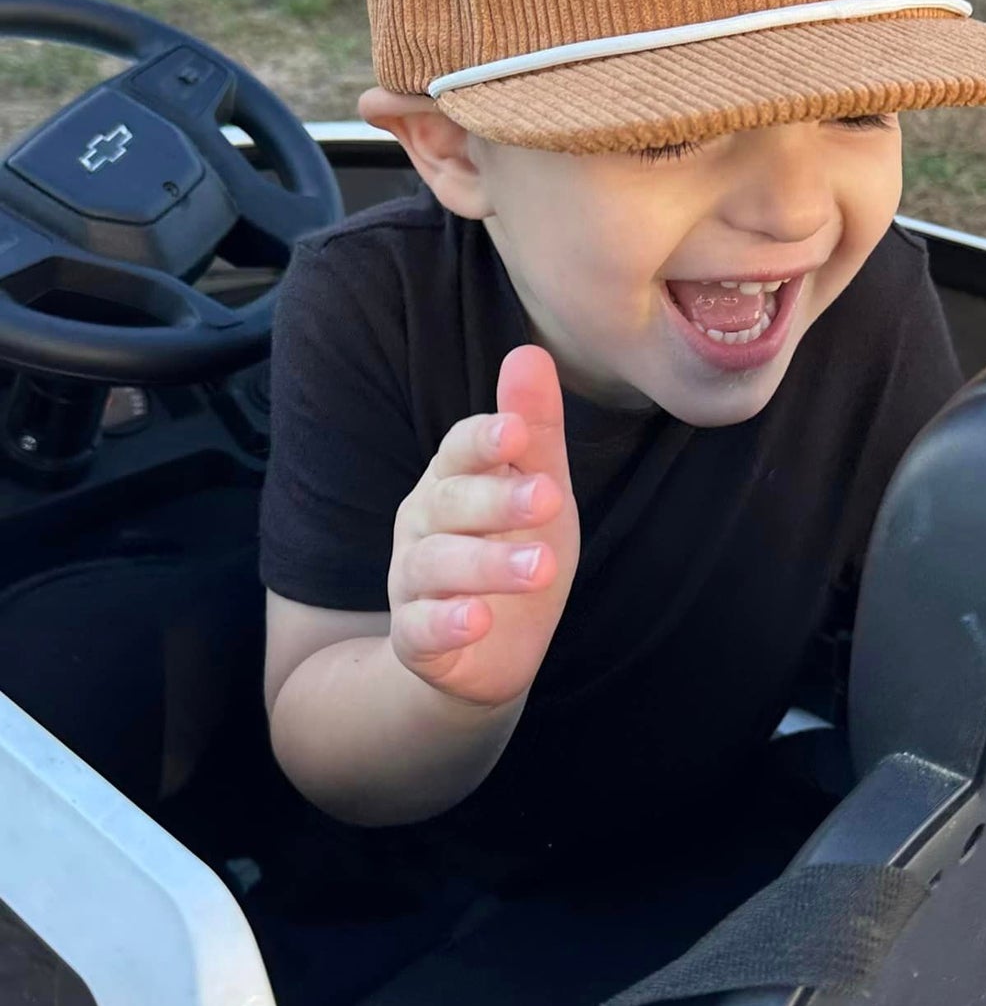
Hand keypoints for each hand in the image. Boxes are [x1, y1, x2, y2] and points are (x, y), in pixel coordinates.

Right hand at [387, 345, 579, 705]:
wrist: (487, 654)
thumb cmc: (512, 553)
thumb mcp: (537, 489)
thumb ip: (536, 431)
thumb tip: (531, 351)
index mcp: (453, 479)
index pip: (460, 449)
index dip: (486, 440)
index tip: (519, 433)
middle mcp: (424, 524)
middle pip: (451, 502)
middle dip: (499, 500)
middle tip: (550, 499)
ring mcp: (414, 582)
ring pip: (438, 564)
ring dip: (489, 564)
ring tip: (541, 569)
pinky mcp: (417, 639)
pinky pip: (420, 628)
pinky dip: (447, 623)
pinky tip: (478, 619)